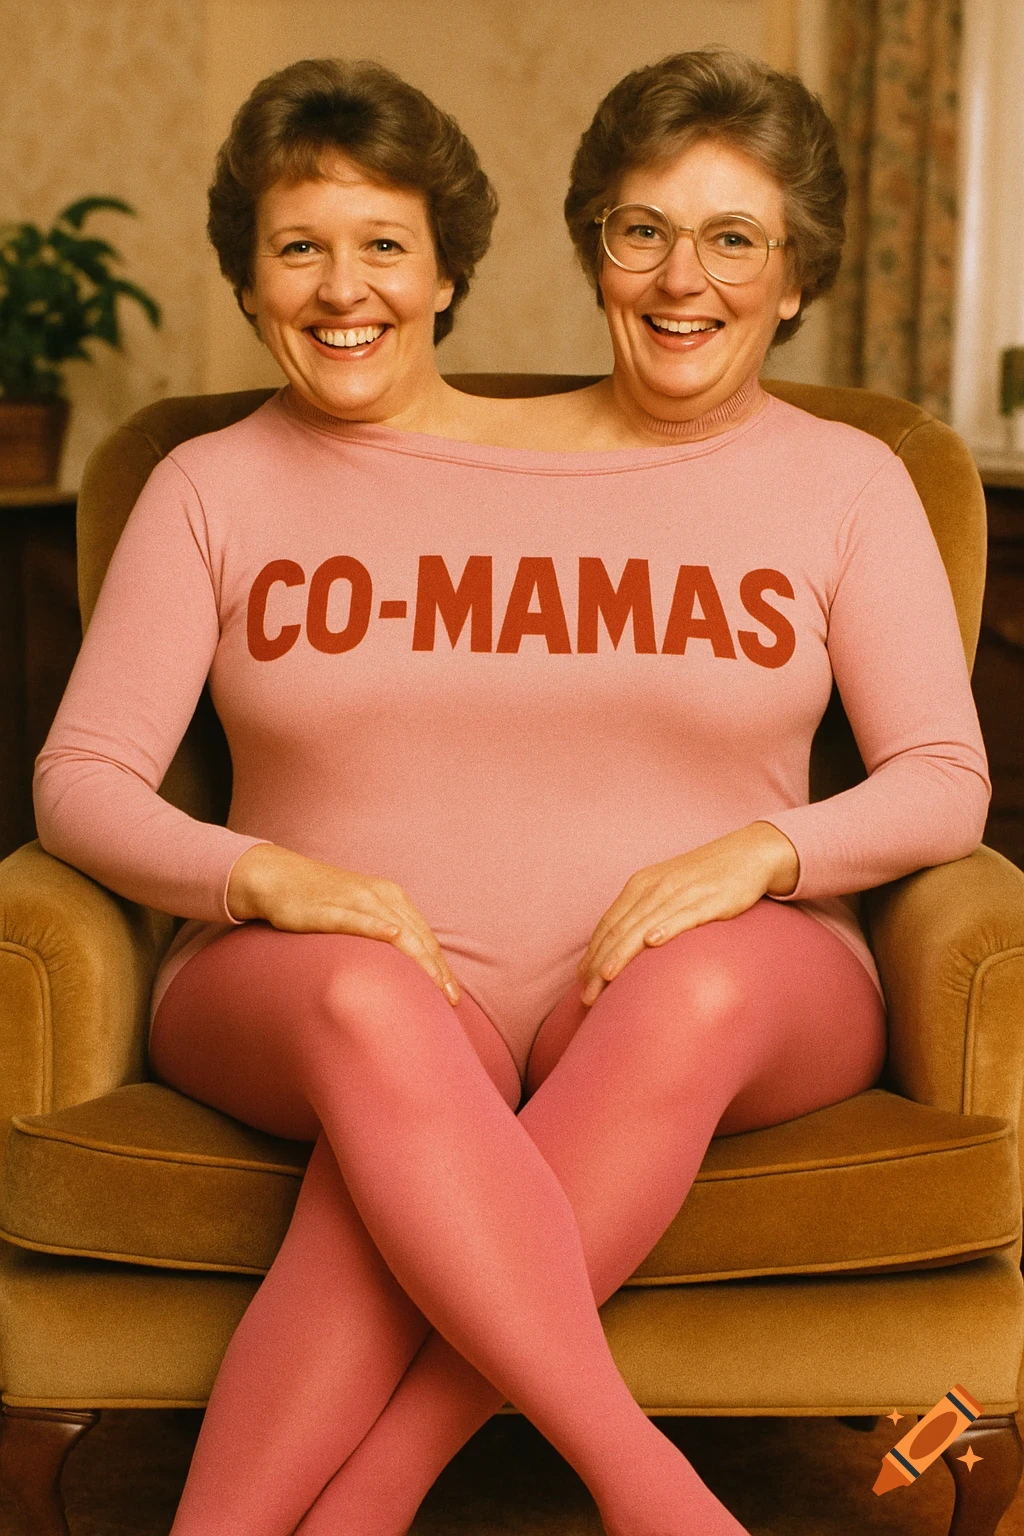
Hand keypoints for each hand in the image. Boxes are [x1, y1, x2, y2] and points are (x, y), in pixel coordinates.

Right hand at [226, 844, 460, 1004]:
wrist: (279, 877)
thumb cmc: (321, 899)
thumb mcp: (361, 911)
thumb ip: (383, 931)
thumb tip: (404, 966)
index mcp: (391, 897)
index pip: (424, 936)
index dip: (441, 966)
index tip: (453, 996)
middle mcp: (379, 896)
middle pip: (416, 936)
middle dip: (436, 969)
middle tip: (451, 999)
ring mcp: (355, 900)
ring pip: (395, 930)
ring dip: (417, 957)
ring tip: (434, 983)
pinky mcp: (329, 907)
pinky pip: (357, 917)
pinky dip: (377, 926)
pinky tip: (392, 935)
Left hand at [576, 822, 799, 1005]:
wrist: (747, 854)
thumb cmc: (703, 878)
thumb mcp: (665, 890)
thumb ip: (643, 913)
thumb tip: (620, 949)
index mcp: (640, 885)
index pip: (608, 924)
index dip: (592, 953)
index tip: (581, 982)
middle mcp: (655, 887)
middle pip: (620, 929)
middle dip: (600, 963)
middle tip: (587, 995)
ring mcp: (681, 893)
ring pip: (644, 927)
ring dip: (622, 953)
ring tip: (605, 977)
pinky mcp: (709, 900)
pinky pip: (684, 916)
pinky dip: (666, 928)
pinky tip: (653, 943)